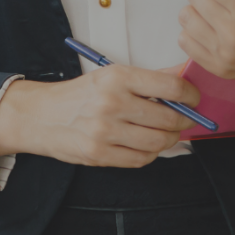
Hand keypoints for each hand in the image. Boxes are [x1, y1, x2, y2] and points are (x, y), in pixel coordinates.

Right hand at [0, 64, 199, 167]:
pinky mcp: (99, 154)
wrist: (40, 115)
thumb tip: (184, 74)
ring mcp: (105, 131)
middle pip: (169, 118)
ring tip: (164, 133)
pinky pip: (141, 160)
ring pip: (158, 142)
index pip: (171, 86)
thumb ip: (150, 78)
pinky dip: (150, 154)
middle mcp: (111, 102)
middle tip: (183, 120)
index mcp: (117, 77)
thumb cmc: (79, 95)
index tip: (194, 100)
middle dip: (183, 121)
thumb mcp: (111, 76)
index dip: (191, 95)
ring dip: (169, 140)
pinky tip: (144, 145)